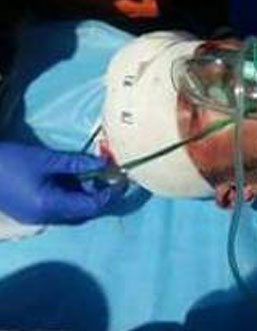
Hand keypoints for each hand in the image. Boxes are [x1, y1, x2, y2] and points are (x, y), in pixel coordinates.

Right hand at [0, 143, 124, 223]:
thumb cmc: (8, 162)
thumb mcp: (46, 159)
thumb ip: (76, 164)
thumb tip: (103, 165)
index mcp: (49, 207)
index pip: (90, 207)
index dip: (109, 194)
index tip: (123, 179)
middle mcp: (44, 218)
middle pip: (82, 213)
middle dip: (98, 196)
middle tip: (109, 176)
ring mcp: (35, 217)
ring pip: (71, 212)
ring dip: (84, 195)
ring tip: (92, 174)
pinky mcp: (28, 212)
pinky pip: (58, 208)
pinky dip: (69, 196)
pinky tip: (72, 178)